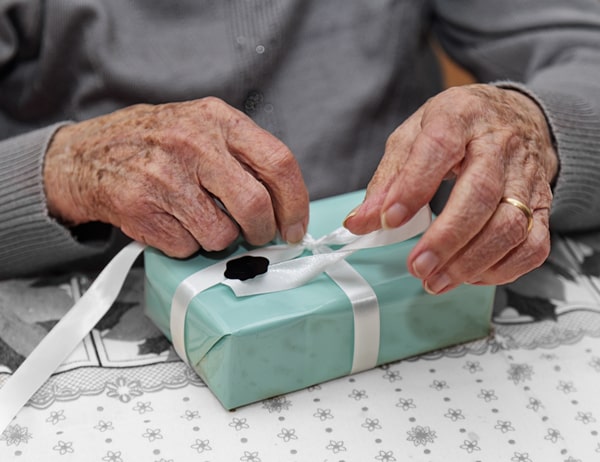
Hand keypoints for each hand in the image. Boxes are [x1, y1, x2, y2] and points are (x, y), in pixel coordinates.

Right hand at [44, 97, 308, 256]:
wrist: (89, 154)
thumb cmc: (157, 144)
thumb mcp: (204, 128)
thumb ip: (244, 157)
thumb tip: (285, 207)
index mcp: (218, 120)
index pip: (278, 163)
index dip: (295, 203)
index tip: (295, 227)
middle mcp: (193, 144)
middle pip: (254, 205)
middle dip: (262, 232)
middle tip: (257, 236)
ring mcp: (165, 176)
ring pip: (221, 235)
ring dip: (218, 239)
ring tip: (199, 219)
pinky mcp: (141, 208)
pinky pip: (186, 247)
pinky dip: (186, 244)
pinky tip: (171, 222)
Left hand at [344, 84, 557, 293]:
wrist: (516, 117)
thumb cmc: (460, 128)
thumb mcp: (413, 137)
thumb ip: (387, 180)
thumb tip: (360, 222)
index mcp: (460, 118)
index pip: (438, 149)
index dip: (413, 187)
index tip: (389, 220)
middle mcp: (499, 146)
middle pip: (480, 194)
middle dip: (446, 238)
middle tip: (418, 266)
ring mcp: (526, 177)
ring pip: (510, 225)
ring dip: (471, 262)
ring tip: (436, 280)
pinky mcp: (542, 204)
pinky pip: (533, 244)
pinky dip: (504, 269)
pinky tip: (472, 275)